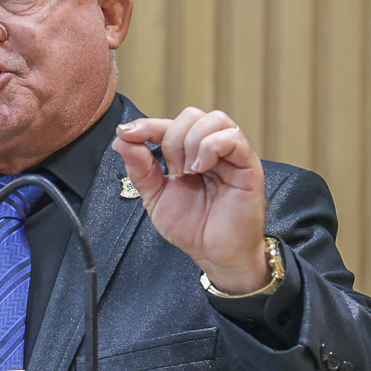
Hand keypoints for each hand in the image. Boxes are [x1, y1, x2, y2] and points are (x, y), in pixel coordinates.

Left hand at [112, 107, 269, 294]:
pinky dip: (210, 147)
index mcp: (189, 154)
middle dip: (172, 139)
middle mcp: (211, 150)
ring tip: (187, 171)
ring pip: (214, 119)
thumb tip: (122, 139)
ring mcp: (231, 156)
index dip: (147, 125)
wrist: (215, 255)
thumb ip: (140, 168)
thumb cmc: (193, 227)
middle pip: (191, 115)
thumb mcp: (155, 197)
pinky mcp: (248, 165)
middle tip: (172, 171)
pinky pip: (233, 137)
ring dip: (191, 142)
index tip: (127, 133)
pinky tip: (200, 168)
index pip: (169, 124)